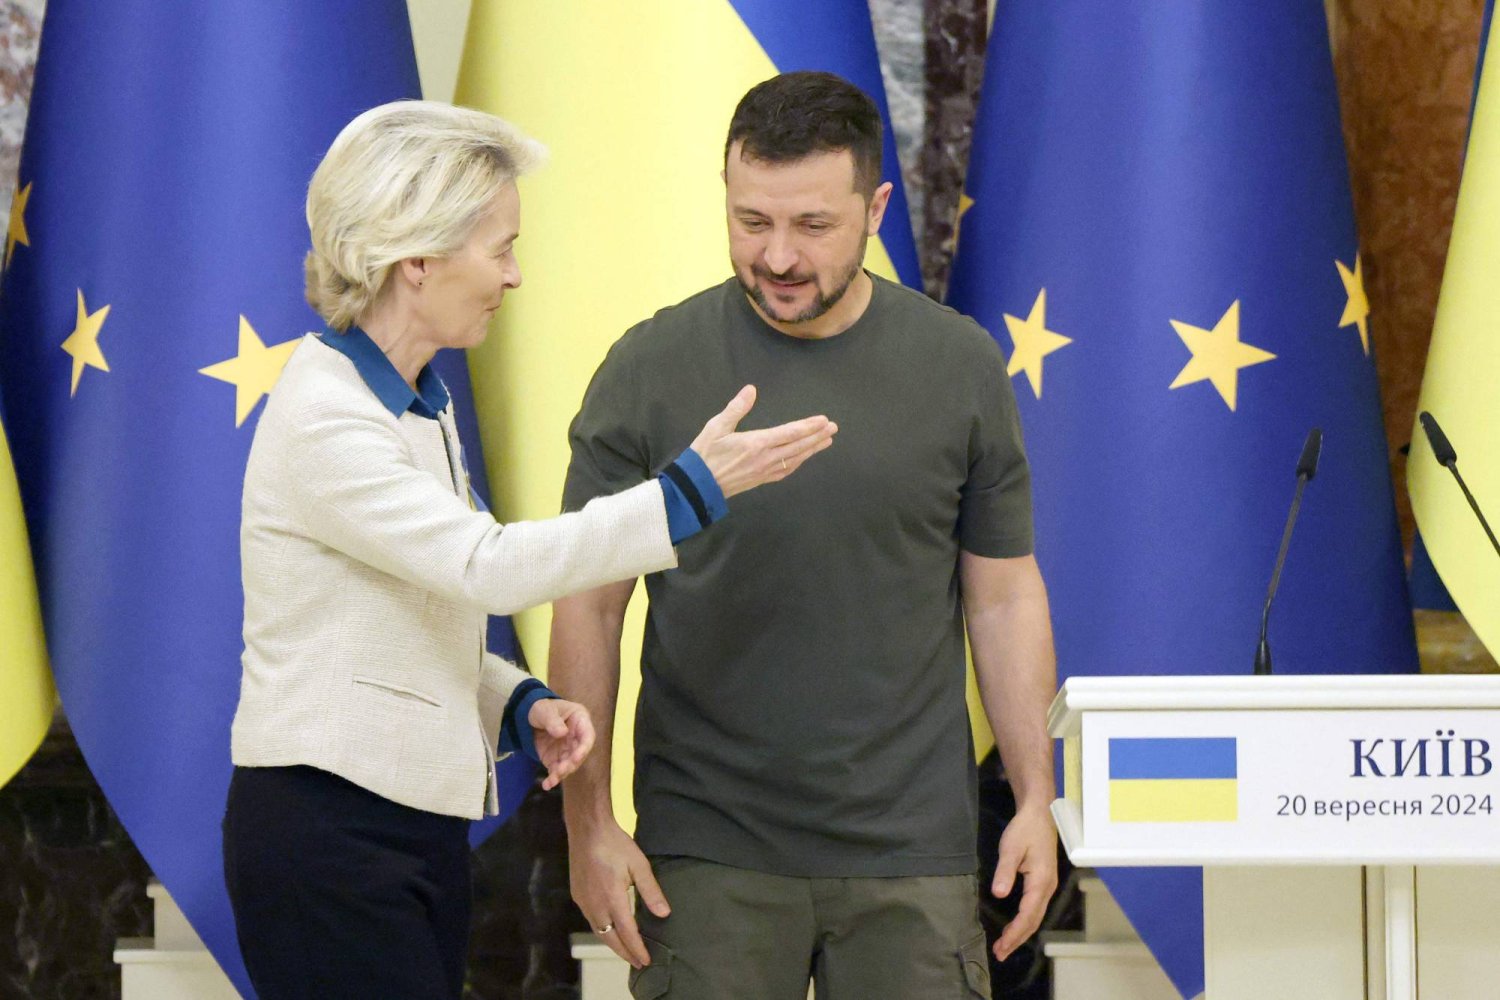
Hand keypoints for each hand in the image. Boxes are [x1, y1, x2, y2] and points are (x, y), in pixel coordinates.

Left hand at [527, 698, 594, 790]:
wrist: (527, 717)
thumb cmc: (542, 708)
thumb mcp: (545, 710)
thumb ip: (553, 721)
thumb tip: (562, 733)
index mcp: (580, 721)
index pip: (588, 736)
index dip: (584, 748)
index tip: (577, 757)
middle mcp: (577, 738)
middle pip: (580, 754)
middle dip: (571, 764)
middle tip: (561, 770)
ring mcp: (567, 750)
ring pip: (569, 765)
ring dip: (562, 773)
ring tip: (552, 780)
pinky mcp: (556, 760)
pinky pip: (557, 771)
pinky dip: (553, 778)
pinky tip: (547, 785)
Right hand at [569, 818, 668, 968]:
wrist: (587, 830)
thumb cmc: (616, 844)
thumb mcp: (639, 865)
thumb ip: (651, 891)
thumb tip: (664, 914)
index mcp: (612, 899)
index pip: (627, 933)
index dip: (637, 948)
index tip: (646, 961)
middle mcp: (595, 905)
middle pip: (610, 938)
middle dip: (625, 952)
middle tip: (638, 963)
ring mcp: (583, 901)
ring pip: (598, 931)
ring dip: (612, 943)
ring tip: (626, 950)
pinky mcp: (577, 895)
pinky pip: (591, 920)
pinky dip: (602, 929)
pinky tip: (610, 928)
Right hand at [690, 385, 836, 497]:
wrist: (698, 486)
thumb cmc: (706, 454)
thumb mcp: (716, 427)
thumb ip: (736, 408)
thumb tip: (751, 390)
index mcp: (756, 443)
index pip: (790, 433)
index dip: (809, 426)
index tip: (824, 420)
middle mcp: (765, 458)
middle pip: (798, 446)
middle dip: (817, 436)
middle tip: (833, 428)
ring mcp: (765, 471)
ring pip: (795, 459)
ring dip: (812, 449)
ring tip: (826, 441)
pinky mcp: (762, 479)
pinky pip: (786, 470)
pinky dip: (799, 462)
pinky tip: (805, 458)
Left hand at [990, 804, 1058, 961]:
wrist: (1040, 814)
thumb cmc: (1025, 829)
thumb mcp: (1011, 848)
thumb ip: (1005, 871)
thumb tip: (999, 894)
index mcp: (1041, 881)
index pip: (1027, 914)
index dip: (1014, 932)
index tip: (1001, 945)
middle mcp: (1048, 888)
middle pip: (1033, 921)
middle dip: (1017, 939)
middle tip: (999, 953)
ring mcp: (1047, 886)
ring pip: (1035, 916)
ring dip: (1020, 932)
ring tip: (1004, 946)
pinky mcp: (1043, 882)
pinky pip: (1035, 908)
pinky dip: (1024, 921)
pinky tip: (1014, 926)